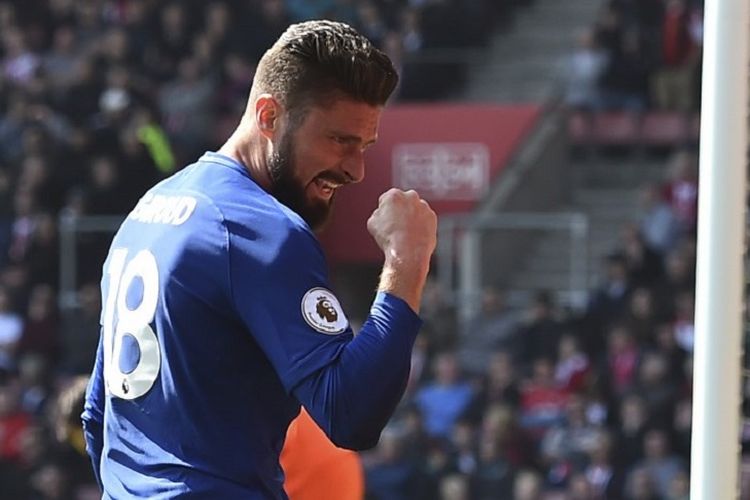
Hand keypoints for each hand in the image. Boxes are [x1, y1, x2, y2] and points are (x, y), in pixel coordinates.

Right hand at [367, 189, 436, 310]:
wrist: (408, 256)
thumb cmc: (386, 242)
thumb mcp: (371, 224)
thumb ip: (377, 215)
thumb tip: (381, 216)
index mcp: (393, 194)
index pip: (386, 200)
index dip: (384, 214)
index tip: (384, 226)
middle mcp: (411, 197)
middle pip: (402, 203)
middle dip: (399, 214)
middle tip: (393, 231)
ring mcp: (424, 208)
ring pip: (414, 213)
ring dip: (410, 221)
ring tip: (403, 239)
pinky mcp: (434, 220)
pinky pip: (423, 223)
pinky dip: (420, 230)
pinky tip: (414, 241)